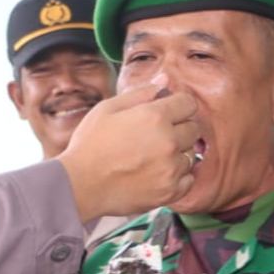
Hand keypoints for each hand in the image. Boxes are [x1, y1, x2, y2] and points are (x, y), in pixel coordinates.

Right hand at [56, 84, 199, 220]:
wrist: (80, 185)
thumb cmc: (90, 144)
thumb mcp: (108, 108)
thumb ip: (140, 93)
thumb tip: (165, 82)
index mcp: (155, 116)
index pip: (188, 104)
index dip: (177, 106)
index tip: (167, 113)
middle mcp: (169, 141)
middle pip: (193, 129)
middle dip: (179, 128)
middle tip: (155, 137)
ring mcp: (171, 169)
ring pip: (190, 155)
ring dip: (177, 154)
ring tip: (151, 158)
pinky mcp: (169, 192)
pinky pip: (188, 180)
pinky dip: (177, 177)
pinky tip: (157, 174)